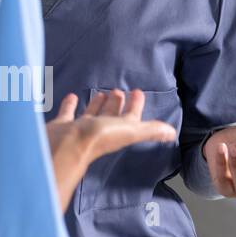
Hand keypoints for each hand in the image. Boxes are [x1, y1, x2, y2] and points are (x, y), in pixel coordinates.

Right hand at [46, 89, 177, 212]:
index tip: (138, 92)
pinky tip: (72, 96)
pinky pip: (69, 113)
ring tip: (101, 93)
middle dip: (117, 103)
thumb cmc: (98, 138)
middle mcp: (100, 130)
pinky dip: (71, 105)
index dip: (135, 106)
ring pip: (92, 114)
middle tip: (119, 90)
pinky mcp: (64, 125)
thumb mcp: (129, 131)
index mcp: (117, 131)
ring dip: (98, 104)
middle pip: (112, 115)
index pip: (130, 117)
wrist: (65, 146)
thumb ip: (149, 130)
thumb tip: (172, 133)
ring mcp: (81, 128)